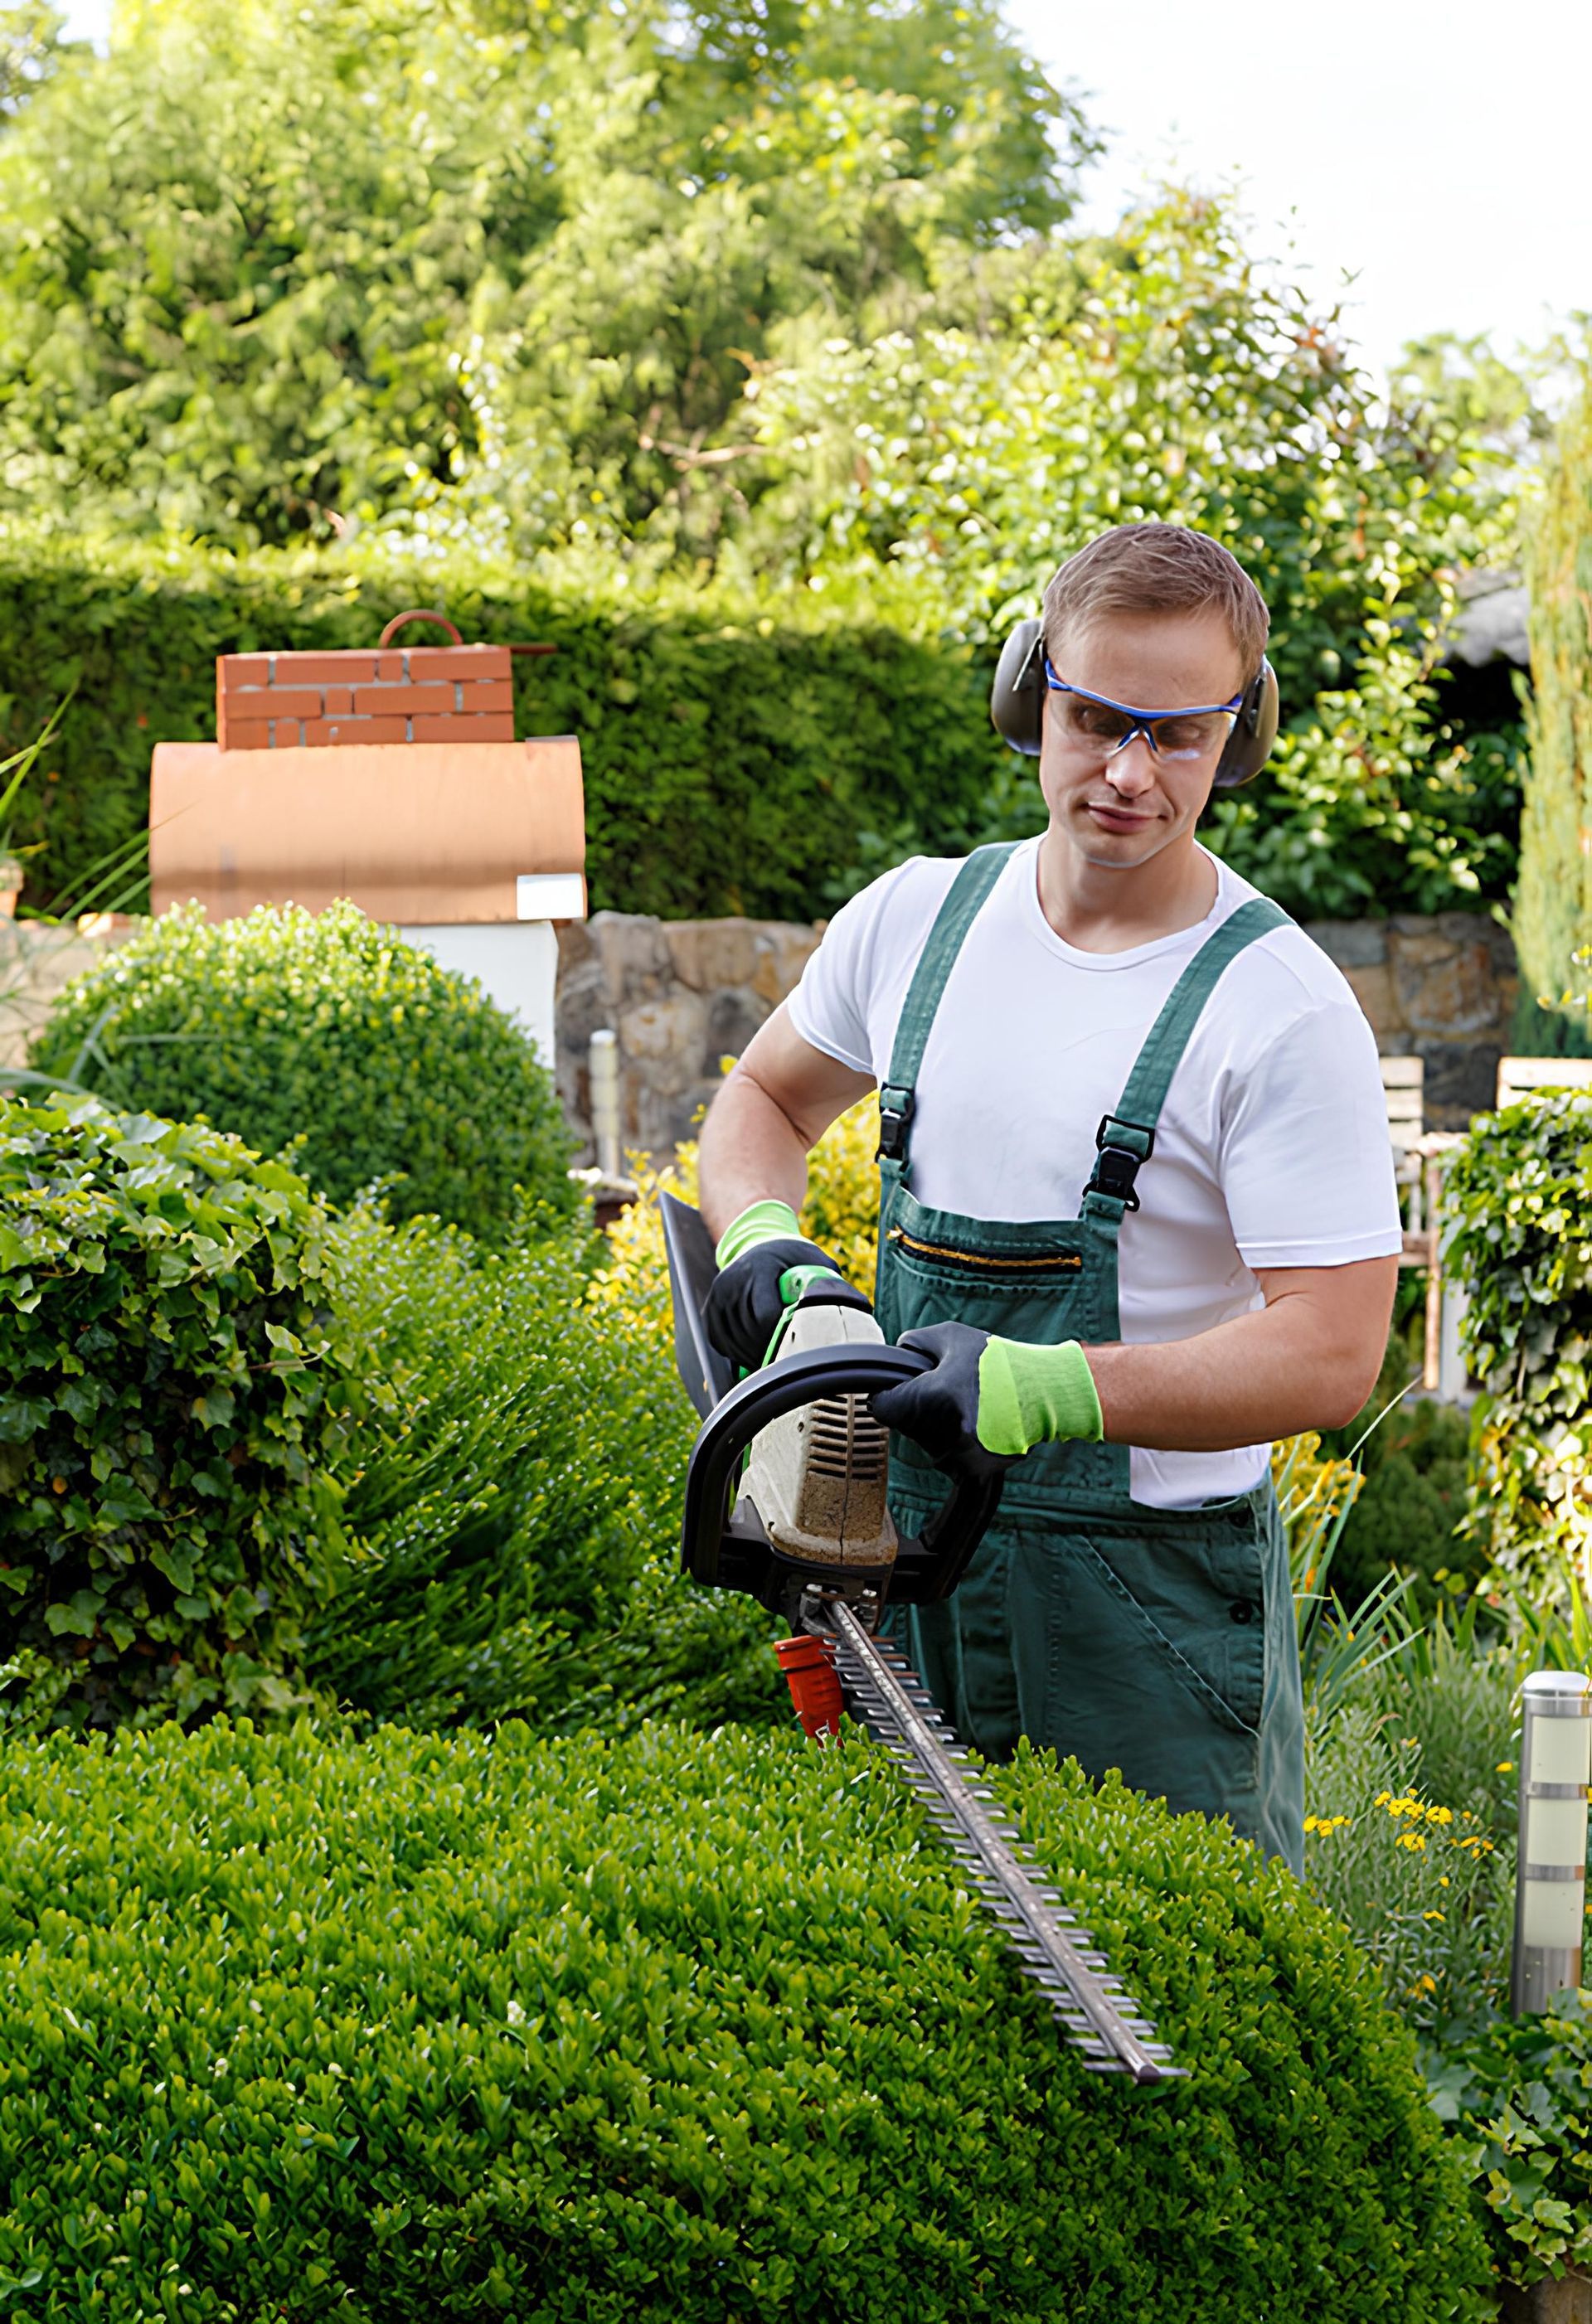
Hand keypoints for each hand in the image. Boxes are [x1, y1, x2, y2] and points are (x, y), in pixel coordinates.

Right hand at [703, 1236, 843, 1369]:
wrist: (756, 1244)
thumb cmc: (791, 1256)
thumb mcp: (813, 1259)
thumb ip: (830, 1281)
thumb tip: (859, 1307)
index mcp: (759, 1267)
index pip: (765, 1314)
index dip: (781, 1336)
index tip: (797, 1345)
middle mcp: (732, 1280)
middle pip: (748, 1331)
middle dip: (769, 1351)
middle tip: (789, 1363)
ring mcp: (717, 1296)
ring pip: (733, 1340)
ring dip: (753, 1357)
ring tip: (774, 1364)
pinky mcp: (709, 1310)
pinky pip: (719, 1341)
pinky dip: (736, 1354)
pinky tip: (755, 1357)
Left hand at [869, 1322, 1102, 1471]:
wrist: (1045, 1394)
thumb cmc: (997, 1362)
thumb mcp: (951, 1337)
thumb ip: (913, 1343)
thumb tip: (895, 1356)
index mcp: (930, 1398)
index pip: (881, 1407)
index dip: (886, 1394)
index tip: (897, 1388)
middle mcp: (941, 1433)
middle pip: (905, 1425)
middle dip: (917, 1408)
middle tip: (946, 1390)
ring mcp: (958, 1456)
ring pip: (926, 1443)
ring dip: (936, 1427)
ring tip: (967, 1405)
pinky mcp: (973, 1471)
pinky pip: (948, 1457)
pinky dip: (957, 1443)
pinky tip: (977, 1424)